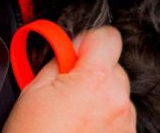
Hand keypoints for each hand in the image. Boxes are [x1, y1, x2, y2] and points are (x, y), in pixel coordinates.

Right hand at [3, 26, 135, 132]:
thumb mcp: (34, 88)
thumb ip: (60, 60)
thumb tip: (70, 49)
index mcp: (96, 80)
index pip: (108, 37)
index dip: (89, 41)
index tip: (75, 53)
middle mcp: (117, 101)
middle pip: (114, 68)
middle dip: (93, 72)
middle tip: (67, 89)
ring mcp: (125, 124)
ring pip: (117, 95)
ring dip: (100, 98)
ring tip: (73, 115)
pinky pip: (119, 118)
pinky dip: (105, 120)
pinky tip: (82, 129)